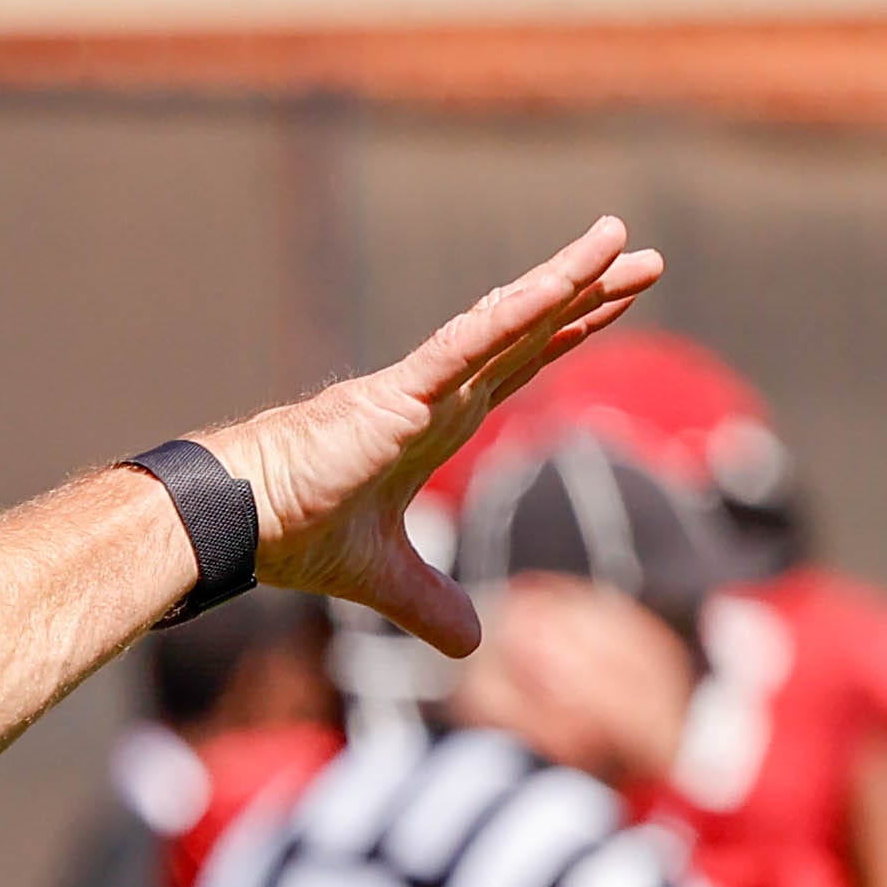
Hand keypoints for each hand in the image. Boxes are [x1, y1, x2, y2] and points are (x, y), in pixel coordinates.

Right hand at [203, 216, 662, 656]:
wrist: (239, 520)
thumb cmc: (289, 532)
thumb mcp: (380, 579)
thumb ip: (429, 603)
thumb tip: (471, 646)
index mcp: (431, 424)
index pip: (514, 368)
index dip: (565, 336)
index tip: (611, 304)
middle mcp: (434, 394)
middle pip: (528, 332)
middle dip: (589, 295)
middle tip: (647, 259)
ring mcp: (421, 386)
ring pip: (509, 321)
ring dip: (570, 280)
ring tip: (623, 239)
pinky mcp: (403, 393)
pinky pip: (473, 341)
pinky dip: (522, 308)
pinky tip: (567, 278)